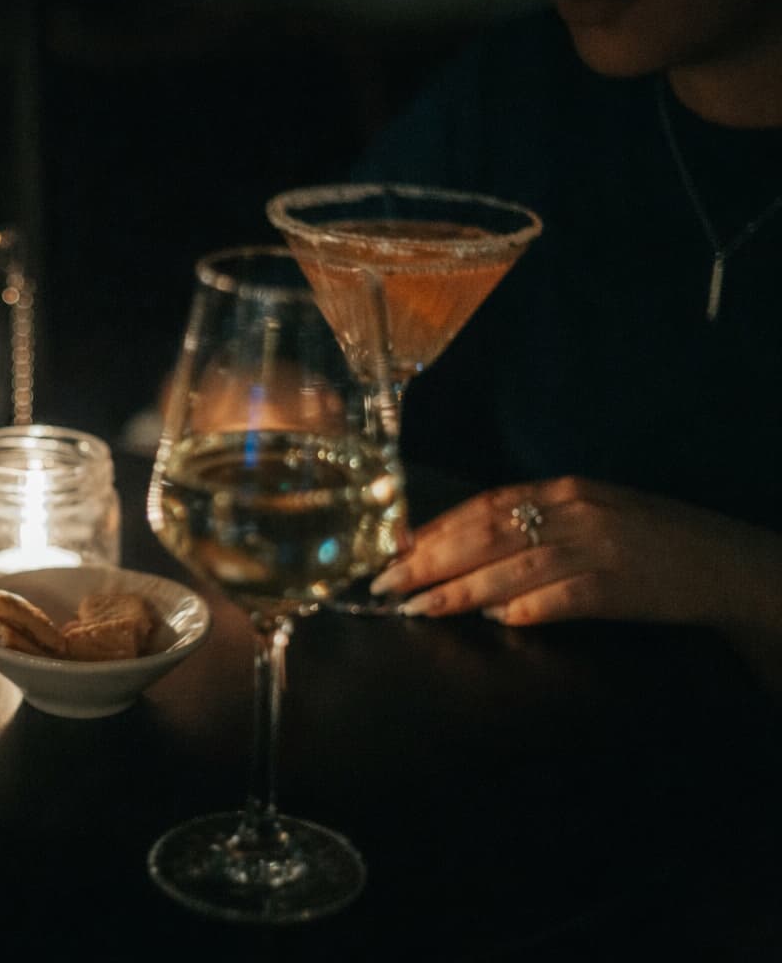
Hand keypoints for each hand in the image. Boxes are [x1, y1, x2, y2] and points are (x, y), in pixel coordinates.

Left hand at [369, 476, 781, 625]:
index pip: (485, 506)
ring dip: (463, 590)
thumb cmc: (648, 541)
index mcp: (565, 490)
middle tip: (385, 585)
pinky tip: (498, 621)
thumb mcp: (588, 515)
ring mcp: (600, 548)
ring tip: (420, 608)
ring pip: (516, 567)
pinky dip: (528, 608)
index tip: (392, 550)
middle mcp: (576, 511)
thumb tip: (463, 553)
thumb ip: (532, 525)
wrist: (726, 563)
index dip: (435, 529)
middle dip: (430, 560)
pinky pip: (565, 597)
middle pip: (488, 534)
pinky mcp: (622, 585)